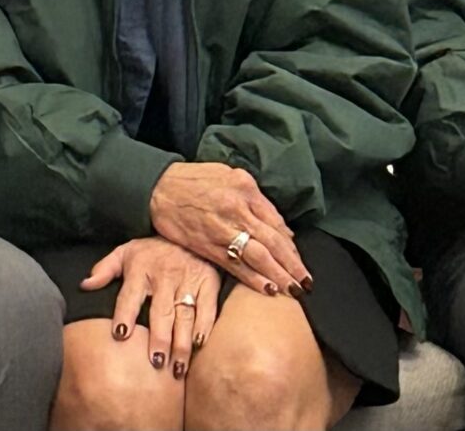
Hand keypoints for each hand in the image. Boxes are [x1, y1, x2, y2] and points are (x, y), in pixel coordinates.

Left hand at [81, 237, 219, 379]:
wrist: (187, 231)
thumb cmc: (151, 250)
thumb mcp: (125, 252)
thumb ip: (105, 269)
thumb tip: (84, 286)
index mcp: (141, 268)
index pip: (130, 295)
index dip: (125, 314)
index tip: (120, 335)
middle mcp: (165, 275)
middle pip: (161, 311)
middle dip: (160, 338)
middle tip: (156, 363)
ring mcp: (188, 279)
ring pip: (185, 315)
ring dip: (181, 343)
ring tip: (177, 368)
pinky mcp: (209, 282)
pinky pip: (207, 308)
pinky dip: (204, 326)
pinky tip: (198, 345)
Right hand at [148, 161, 309, 297]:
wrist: (158, 188)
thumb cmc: (194, 180)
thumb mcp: (228, 175)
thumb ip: (254, 198)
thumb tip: (278, 225)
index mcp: (245, 189)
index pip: (276, 221)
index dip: (291, 244)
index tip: (299, 260)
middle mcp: (238, 208)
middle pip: (273, 241)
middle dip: (292, 265)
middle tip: (306, 282)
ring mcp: (223, 229)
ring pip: (258, 257)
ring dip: (278, 276)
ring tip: (293, 290)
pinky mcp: (208, 246)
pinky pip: (236, 266)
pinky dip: (254, 280)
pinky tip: (267, 290)